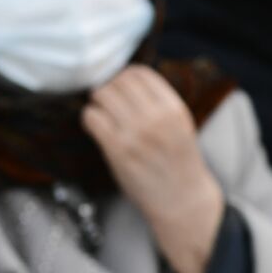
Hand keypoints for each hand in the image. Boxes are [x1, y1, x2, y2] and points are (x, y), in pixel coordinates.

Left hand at [82, 66, 223, 272]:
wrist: (182, 199)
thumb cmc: (178, 163)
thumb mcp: (180, 124)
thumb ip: (159, 103)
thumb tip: (126, 80)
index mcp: (173, 108)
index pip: (140, 73)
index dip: (125, 75)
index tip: (120, 85)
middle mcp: (155, 117)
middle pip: (118, 81)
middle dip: (109, 87)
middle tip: (107, 99)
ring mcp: (135, 133)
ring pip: (102, 95)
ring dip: (98, 101)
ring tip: (102, 112)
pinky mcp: (117, 150)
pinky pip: (92, 118)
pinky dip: (89, 118)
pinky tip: (96, 126)